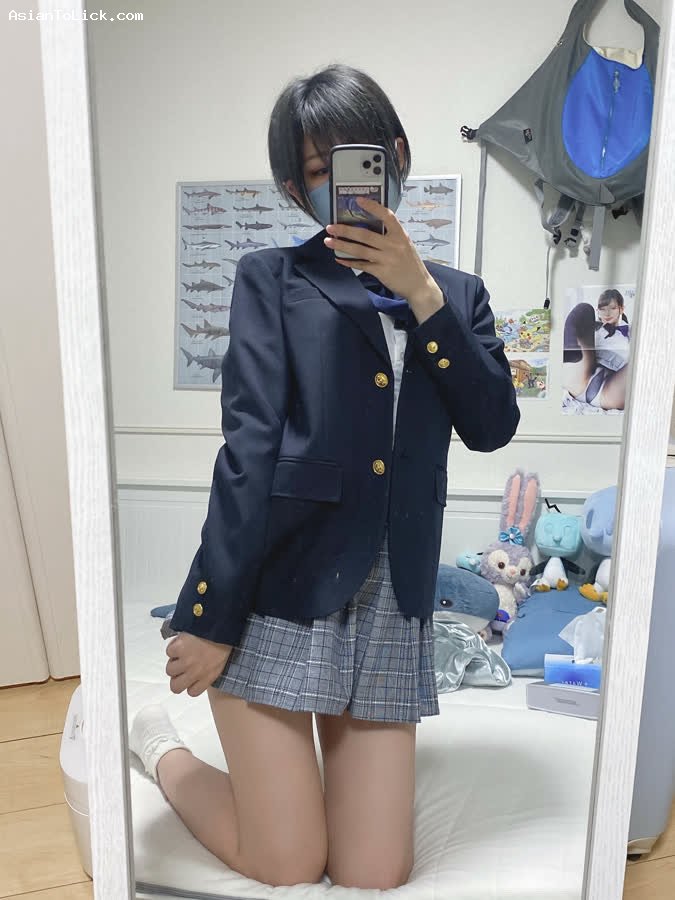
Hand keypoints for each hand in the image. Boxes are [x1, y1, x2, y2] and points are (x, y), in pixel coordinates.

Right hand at [165, 632, 232, 696]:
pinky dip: (173, 646)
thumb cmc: (223, 641)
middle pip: (175, 687)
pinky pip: (169, 652)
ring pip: (169, 670)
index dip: (189, 684)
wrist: (219, 624)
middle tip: (181, 666)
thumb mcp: (219, 663)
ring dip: (174, 660)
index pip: (191, 692)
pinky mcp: (177, 649)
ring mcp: (185, 661)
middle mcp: (195, 672)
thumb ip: (207, 673)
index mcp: (208, 677)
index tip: (190, 676)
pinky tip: (183, 640)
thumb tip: (195, 676)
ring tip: (183, 651)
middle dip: (176, 677)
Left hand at [324, 197, 443, 315]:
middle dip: (345, 230)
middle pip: (365, 235)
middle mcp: (393, 245)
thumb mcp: (405, 245)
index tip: (359, 200)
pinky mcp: (381, 272)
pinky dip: (349, 262)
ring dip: (342, 245)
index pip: (386, 216)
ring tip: (328, 242)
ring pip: (359, 250)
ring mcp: (386, 259)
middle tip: (331, 227)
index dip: (372, 207)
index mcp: (400, 235)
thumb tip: (368, 230)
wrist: (419, 285)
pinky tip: (339, 259)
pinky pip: (361, 265)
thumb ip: (390, 237)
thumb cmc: (410, 264)